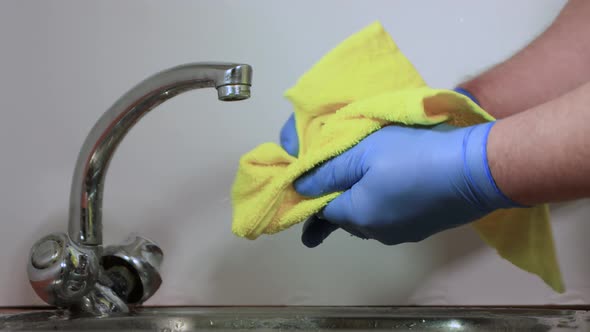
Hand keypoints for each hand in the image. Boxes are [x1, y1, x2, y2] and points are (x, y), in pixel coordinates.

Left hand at [280, 115, 518, 247]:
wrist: (475, 170)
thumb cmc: (412, 155)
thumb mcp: (362, 153)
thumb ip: (326, 171)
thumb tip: (298, 187)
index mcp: (357, 216)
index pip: (322, 214)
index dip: (312, 202)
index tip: (306, 196)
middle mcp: (376, 232)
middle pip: (347, 218)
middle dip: (337, 203)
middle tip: (332, 182)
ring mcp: (403, 233)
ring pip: (370, 219)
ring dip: (361, 204)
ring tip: (360, 183)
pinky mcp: (424, 228)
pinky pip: (391, 218)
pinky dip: (384, 205)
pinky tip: (392, 189)